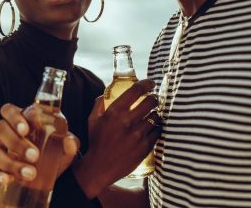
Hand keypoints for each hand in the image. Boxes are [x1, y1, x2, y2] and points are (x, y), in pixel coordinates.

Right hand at [0, 103, 79, 184]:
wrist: (53, 171)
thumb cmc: (57, 150)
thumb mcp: (66, 146)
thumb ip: (71, 143)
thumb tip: (68, 142)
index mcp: (23, 119)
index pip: (10, 111)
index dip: (14, 118)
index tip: (26, 130)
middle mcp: (9, 132)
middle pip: (0, 129)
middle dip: (15, 142)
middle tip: (34, 156)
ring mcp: (1, 150)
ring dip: (10, 163)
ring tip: (30, 173)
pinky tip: (8, 180)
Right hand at [73, 79, 160, 198]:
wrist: (100, 167)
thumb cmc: (96, 142)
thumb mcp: (92, 120)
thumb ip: (99, 104)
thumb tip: (105, 92)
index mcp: (114, 112)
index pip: (135, 91)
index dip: (146, 84)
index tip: (150, 83)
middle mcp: (127, 122)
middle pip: (150, 102)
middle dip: (153, 99)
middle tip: (152, 100)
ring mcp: (138, 135)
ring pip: (156, 117)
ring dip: (154, 115)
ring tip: (150, 116)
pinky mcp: (145, 146)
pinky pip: (157, 131)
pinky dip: (155, 129)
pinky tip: (150, 129)